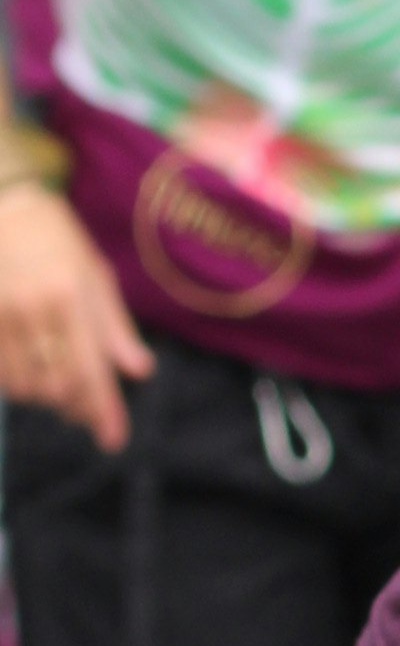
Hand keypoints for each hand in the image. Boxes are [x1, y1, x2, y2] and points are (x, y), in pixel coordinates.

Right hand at [0, 182, 148, 449]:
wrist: (5, 205)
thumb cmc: (58, 239)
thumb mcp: (96, 276)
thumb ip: (115, 328)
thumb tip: (139, 371)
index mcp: (70, 297)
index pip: (90, 370)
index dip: (102, 411)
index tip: (112, 440)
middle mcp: (32, 308)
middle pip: (56, 387)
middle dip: (74, 406)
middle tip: (86, 409)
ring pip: (24, 386)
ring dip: (45, 396)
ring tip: (57, 383)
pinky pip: (1, 374)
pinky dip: (18, 383)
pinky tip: (30, 370)